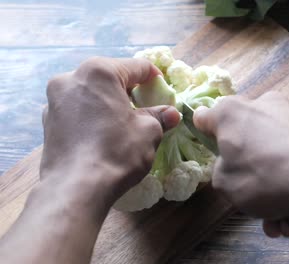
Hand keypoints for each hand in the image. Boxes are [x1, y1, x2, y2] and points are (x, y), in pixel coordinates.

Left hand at [41, 57, 179, 203]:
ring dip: (108, 102)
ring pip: (90, 93)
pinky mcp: (47, 121)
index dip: (155, 77)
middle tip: (145, 107)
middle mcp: (71, 78)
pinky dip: (91, 116)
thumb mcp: (148, 131)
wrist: (76, 188)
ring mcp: (54, 100)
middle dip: (129, 90)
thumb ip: (159, 116)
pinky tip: (102, 134)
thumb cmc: (117, 152)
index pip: (136, 66)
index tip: (163, 91)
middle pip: (110, 77)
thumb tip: (171, 114)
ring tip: (123, 122)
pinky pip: (77, 110)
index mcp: (99, 72)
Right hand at [194, 92, 288, 235]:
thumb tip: (233, 162)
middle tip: (253, 194)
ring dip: (274, 179)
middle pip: (246, 135)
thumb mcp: (225, 185)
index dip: (206, 134)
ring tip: (281, 217)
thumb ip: (220, 169)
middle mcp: (262, 103)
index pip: (207, 117)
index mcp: (232, 112)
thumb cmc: (266, 179)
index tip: (214, 150)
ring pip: (274, 147)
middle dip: (249, 166)